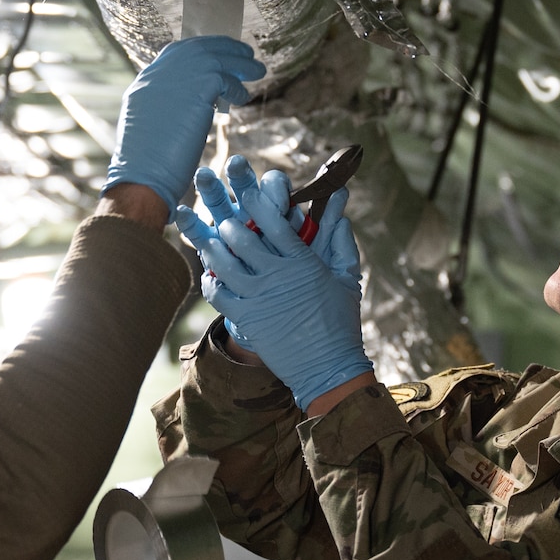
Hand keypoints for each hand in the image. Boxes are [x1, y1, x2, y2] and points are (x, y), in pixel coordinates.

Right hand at [101, 37, 264, 206]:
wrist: (144, 177)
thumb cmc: (147, 166)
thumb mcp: (149, 126)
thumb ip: (166, 106)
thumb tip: (193, 102)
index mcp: (144, 83)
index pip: (175, 53)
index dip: (199, 52)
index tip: (217, 56)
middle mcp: (159, 74)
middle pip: (197, 48)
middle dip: (224, 47)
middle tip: (244, 54)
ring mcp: (177, 78)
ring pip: (216, 58)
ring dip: (240, 63)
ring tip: (257, 71)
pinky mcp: (198, 88)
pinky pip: (226, 79)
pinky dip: (237, 88)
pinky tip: (243, 98)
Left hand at [174, 155, 371, 409]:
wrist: (328, 367)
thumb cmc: (341, 323)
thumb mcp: (347, 279)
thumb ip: (341, 243)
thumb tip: (340, 213)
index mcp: (302, 263)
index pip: (276, 222)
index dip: (259, 202)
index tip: (248, 191)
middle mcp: (277, 277)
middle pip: (244, 238)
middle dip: (231, 222)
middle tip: (224, 216)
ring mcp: (259, 298)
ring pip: (226, 264)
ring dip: (215, 248)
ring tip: (212, 240)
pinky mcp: (247, 319)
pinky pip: (219, 294)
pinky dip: (212, 281)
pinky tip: (212, 275)